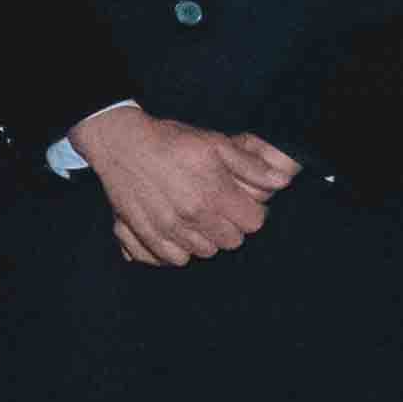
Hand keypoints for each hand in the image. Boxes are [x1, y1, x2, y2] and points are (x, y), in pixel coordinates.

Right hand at [77, 102, 296, 266]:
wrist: (121, 143)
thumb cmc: (170, 141)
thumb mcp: (215, 143)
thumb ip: (250, 166)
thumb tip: (281, 182)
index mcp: (213, 193)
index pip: (253, 223)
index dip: (251, 212)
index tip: (241, 202)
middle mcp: (192, 216)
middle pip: (231, 242)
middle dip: (230, 226)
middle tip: (218, 208)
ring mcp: (168, 229)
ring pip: (204, 252)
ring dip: (205, 238)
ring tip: (197, 218)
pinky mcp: (146, 235)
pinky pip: (174, 259)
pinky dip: (179, 250)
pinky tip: (178, 231)